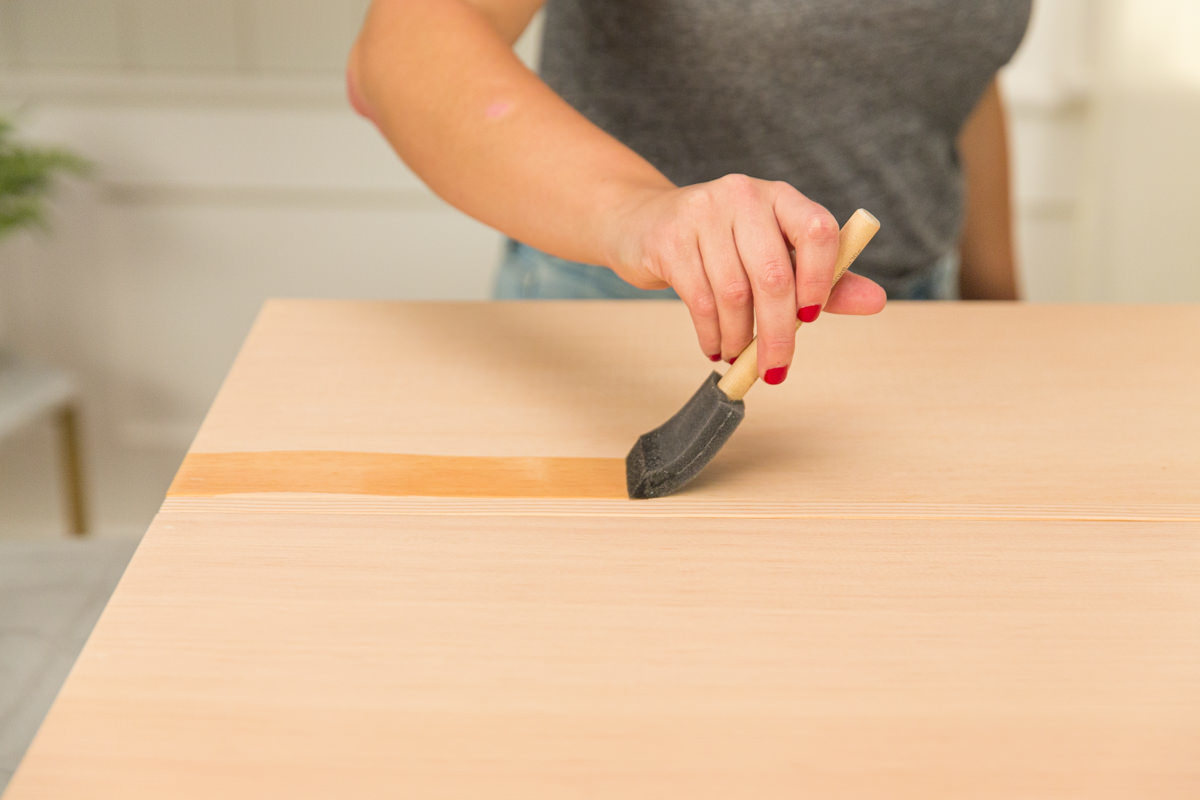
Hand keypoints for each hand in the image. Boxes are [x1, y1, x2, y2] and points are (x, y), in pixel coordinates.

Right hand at [605, 174, 886, 381]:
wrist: (642, 224)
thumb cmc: (720, 246)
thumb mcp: (774, 255)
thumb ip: (825, 281)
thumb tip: (876, 302)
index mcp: (781, 198)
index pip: (818, 230)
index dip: (821, 279)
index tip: (810, 320)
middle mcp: (744, 196)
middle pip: (774, 274)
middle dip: (778, 333)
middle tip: (776, 369)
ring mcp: (704, 213)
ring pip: (734, 293)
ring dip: (740, 338)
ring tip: (738, 357)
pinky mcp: (670, 238)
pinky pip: (699, 299)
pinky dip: (711, 333)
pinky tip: (714, 346)